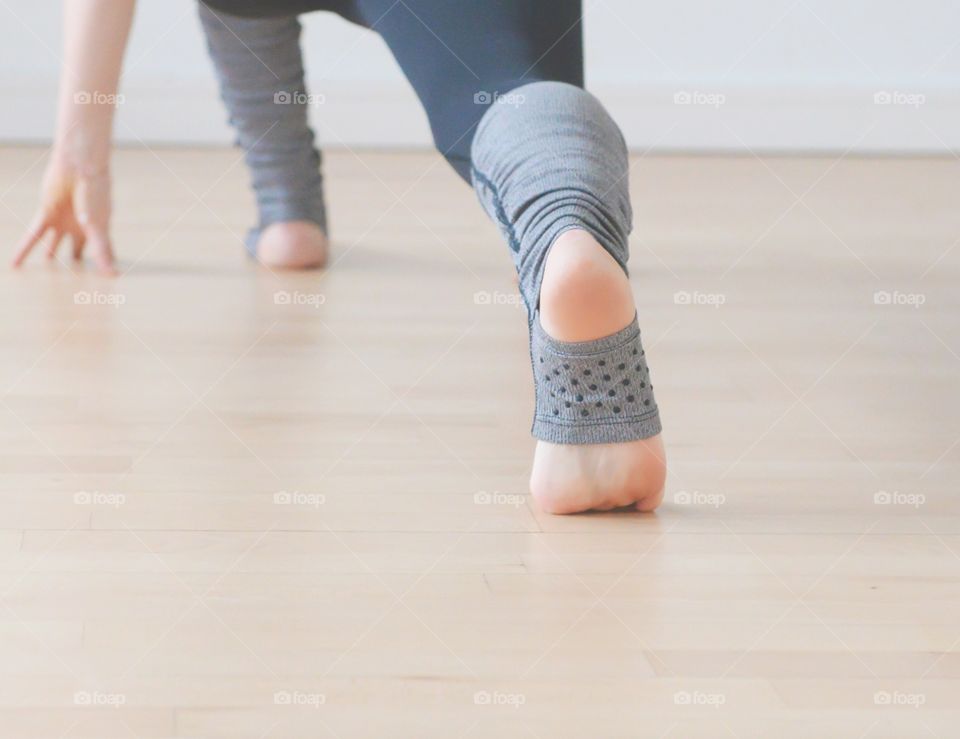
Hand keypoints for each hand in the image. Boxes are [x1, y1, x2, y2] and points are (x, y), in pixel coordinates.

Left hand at [12, 156, 115, 275]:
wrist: (79, 167)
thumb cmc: (95, 194)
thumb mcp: (98, 226)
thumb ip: (102, 251)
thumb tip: (112, 275)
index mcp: (98, 229)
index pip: (102, 252)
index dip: (104, 264)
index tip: (107, 278)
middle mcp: (80, 227)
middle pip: (77, 249)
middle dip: (75, 262)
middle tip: (73, 278)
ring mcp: (63, 221)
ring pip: (54, 243)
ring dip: (50, 253)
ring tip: (47, 266)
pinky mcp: (46, 214)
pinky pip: (33, 235)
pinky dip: (24, 249)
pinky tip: (15, 263)